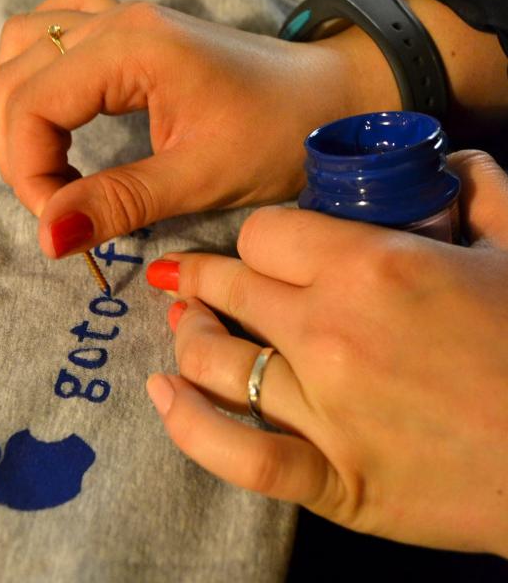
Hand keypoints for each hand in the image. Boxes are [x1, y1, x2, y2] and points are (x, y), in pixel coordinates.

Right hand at [0, 0, 392, 257]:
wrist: (332, 97)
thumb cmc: (282, 132)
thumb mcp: (202, 177)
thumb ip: (120, 201)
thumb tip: (49, 237)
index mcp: (131, 48)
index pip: (30, 102)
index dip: (27, 170)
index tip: (60, 223)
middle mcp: (116, 19)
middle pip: (15, 73)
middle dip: (18, 148)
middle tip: (55, 206)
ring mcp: (124, 17)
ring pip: (25, 43)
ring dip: (21, 104)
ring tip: (49, 161)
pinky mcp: (135, 30)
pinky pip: (59, 28)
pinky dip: (41, 68)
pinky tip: (59, 103)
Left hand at [146, 150, 507, 556]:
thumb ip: (481, 190)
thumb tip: (454, 162)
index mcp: (371, 266)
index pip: (266, 234)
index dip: (258, 238)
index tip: (264, 248)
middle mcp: (331, 332)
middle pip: (229, 288)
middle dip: (201, 280)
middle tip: (183, 279)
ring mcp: (325, 410)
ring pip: (216, 361)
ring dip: (188, 337)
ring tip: (181, 326)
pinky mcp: (334, 479)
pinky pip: (236, 452)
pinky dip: (189, 426)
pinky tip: (165, 398)